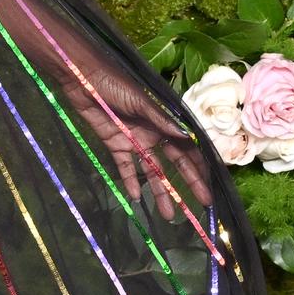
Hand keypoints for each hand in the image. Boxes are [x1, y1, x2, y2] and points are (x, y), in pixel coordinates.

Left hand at [49, 58, 213, 224]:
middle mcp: (154, 134)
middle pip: (175, 163)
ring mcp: (135, 141)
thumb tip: (189, 137)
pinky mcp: (115, 145)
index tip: (210, 184)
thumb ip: (162, 120)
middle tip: (199, 206)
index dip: (200, 166)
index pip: (189, 147)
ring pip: (152, 171)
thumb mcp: (142, 101)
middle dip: (188, 184)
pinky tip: (136, 198)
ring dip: (160, 192)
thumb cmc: (116, 84)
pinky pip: (126, 168)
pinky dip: (131, 182)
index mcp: (165, 121)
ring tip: (168, 216)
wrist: (84, 79)